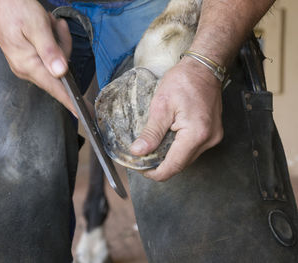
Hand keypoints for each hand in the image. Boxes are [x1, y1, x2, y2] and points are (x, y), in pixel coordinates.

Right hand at [0, 0, 76, 114]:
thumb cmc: (13, 9)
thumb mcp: (36, 26)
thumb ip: (50, 50)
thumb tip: (61, 73)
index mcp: (28, 65)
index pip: (55, 89)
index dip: (71, 101)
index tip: (83, 114)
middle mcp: (27, 70)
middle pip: (60, 71)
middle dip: (63, 47)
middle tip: (55, 27)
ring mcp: (28, 65)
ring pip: (57, 61)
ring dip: (58, 40)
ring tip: (48, 24)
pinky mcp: (30, 59)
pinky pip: (50, 55)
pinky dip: (53, 40)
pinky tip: (47, 27)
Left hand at [130, 57, 223, 180]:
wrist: (203, 68)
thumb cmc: (182, 82)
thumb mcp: (161, 106)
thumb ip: (151, 133)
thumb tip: (138, 152)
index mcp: (196, 134)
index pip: (173, 166)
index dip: (156, 172)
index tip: (141, 169)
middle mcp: (208, 140)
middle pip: (181, 164)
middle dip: (160, 165)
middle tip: (143, 157)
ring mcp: (213, 137)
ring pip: (186, 158)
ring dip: (169, 157)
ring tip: (153, 148)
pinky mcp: (212, 134)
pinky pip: (192, 149)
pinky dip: (178, 149)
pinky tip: (167, 140)